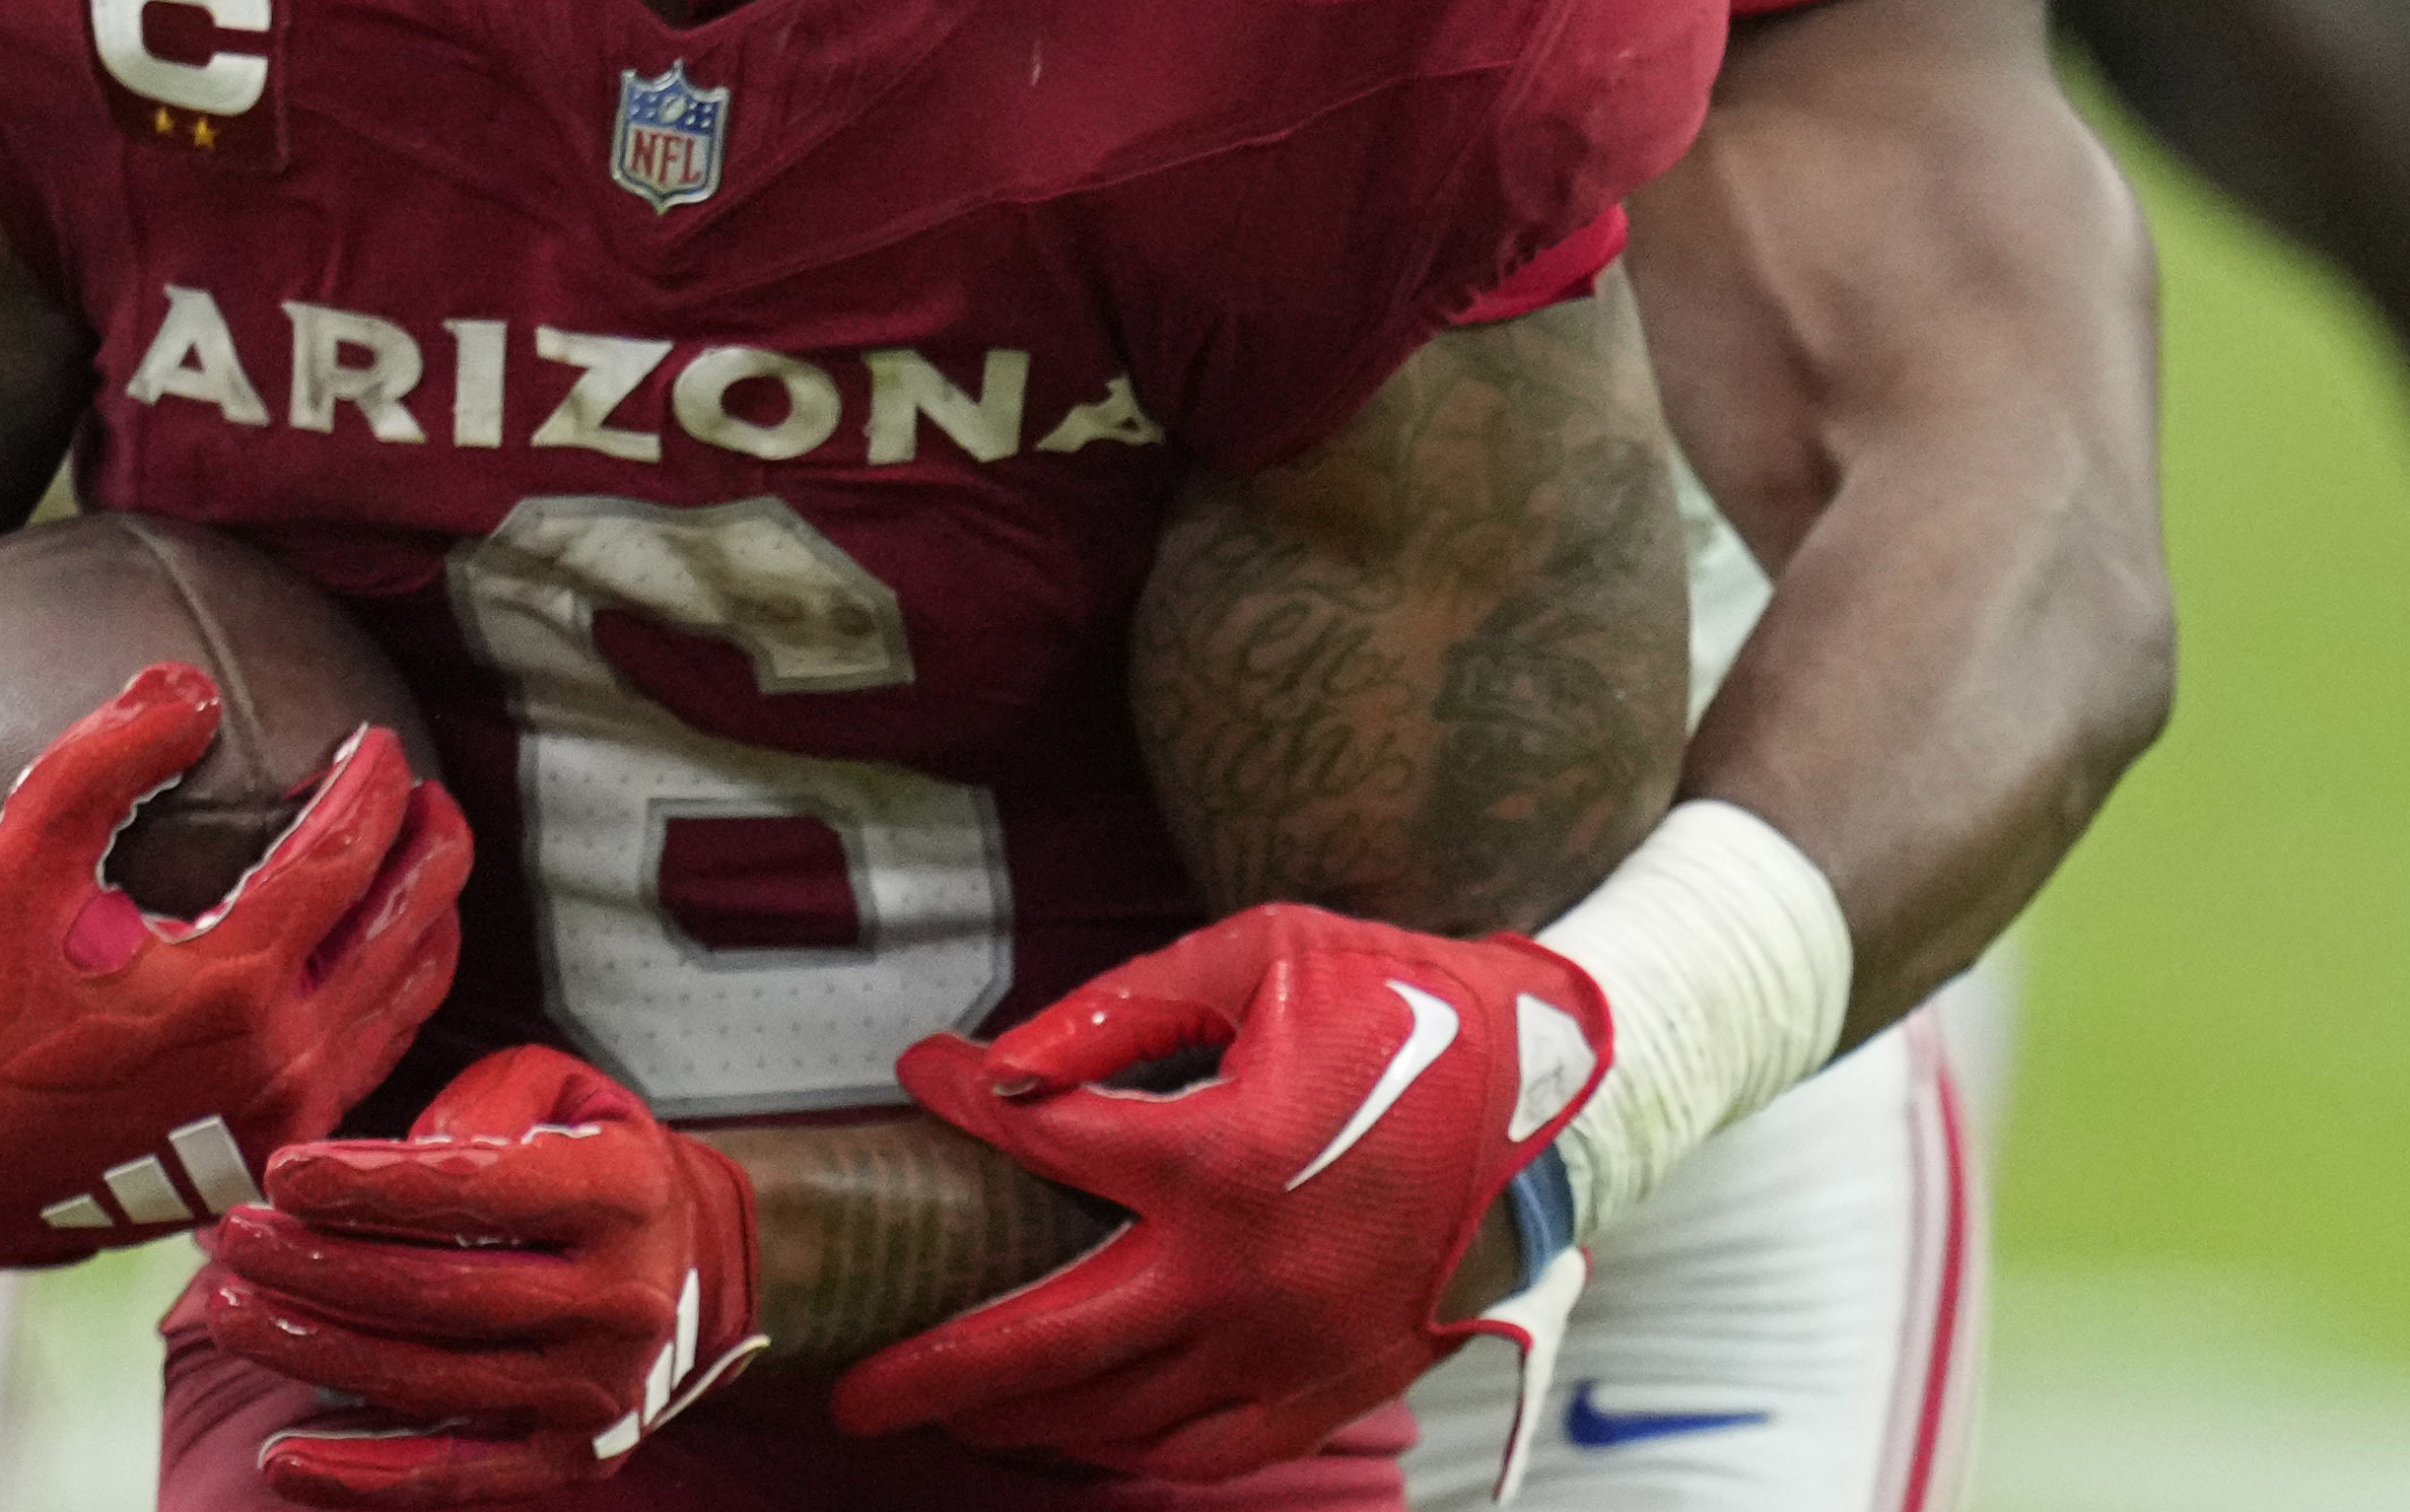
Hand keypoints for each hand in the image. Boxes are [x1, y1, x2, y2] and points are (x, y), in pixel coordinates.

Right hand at [0, 663, 470, 1273]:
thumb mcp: (15, 872)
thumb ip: (98, 768)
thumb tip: (187, 689)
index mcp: (230, 987)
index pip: (344, 856)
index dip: (373, 785)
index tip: (376, 741)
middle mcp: (281, 1061)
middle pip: (409, 926)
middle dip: (435, 845)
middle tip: (428, 793)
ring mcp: (291, 1120)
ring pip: (407, 1002)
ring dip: (429, 919)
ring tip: (422, 863)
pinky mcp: (280, 1157)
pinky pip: (374, 1061)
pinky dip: (396, 995)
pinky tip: (376, 958)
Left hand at [200, 1048, 762, 1503]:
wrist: (691, 1266)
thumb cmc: (598, 1162)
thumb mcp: (563, 1091)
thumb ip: (484, 1102)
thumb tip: (404, 1158)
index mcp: (621, 1195)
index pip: (478, 1190)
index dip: (369, 1184)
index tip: (284, 1174)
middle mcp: (616, 1302)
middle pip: (435, 1292)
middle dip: (316, 1266)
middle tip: (234, 1241)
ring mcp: (592, 1392)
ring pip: (425, 1380)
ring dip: (311, 1352)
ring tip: (229, 1312)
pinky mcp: (567, 1459)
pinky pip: (451, 1478)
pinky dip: (358, 1478)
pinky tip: (281, 1460)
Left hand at [831, 904, 1609, 1491]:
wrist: (1556, 1095)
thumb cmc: (1400, 1005)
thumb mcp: (1256, 955)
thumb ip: (1118, 1010)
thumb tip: (999, 1064)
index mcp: (1221, 1157)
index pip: (1043, 1139)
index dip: (964, 1101)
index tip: (923, 1074)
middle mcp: (1246, 1274)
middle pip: (1048, 1346)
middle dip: (934, 1375)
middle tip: (853, 1394)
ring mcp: (1291, 1347)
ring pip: (1119, 1416)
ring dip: (1019, 1420)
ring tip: (946, 1411)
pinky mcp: (1333, 1389)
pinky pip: (1206, 1452)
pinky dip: (1127, 1453)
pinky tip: (1075, 1431)